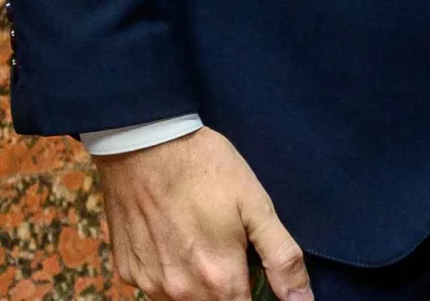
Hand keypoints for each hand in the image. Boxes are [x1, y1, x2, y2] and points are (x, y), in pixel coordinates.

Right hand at [96, 126, 311, 300]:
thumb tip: (303, 300)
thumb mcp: (255, 204)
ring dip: (199, 285)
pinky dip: (171, 273)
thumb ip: (281, 257)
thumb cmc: (206, 168)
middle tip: (231, 249)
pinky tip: (174, 239)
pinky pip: (156, 287)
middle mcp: (181, 292)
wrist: (143, 144)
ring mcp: (150, 284)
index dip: (257, 296)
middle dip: (230, 289)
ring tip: (202, 241)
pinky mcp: (127, 272)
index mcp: (218, 279)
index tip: (255, 273)